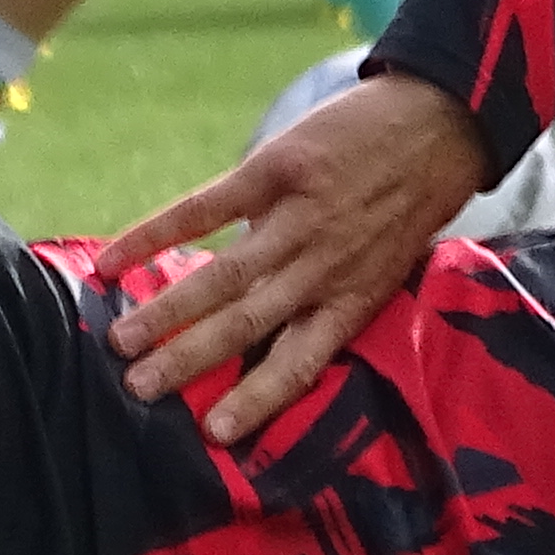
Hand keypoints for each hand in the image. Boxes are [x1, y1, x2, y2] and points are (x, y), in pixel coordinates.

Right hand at [100, 73, 488, 443]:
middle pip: (247, 324)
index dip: (256, 399)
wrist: (439, 121)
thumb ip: (332, 296)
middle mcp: (323, 269)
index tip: (212, 433)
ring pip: (223, 276)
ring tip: (120, 341)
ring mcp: (298, 219)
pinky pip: (205, 209)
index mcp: (352, 300)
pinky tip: (115, 259)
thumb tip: (270, 327)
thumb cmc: (412, 201)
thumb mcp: (387, 265)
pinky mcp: (275, 170)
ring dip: (167, 310)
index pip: (299, 363)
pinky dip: (155, 234)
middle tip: (138, 390)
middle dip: (189, 360)